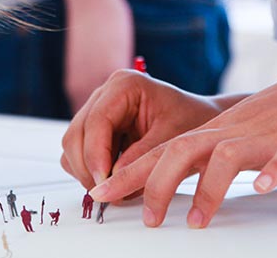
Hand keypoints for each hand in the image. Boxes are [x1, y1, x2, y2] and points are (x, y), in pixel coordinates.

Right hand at [60, 69, 223, 190]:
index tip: (104, 182)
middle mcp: (106, 94)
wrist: (202, 121)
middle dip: (88, 168)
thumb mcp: (174, 138)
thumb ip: (142, 156)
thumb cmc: (193, 121)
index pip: (96, 122)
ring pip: (73, 146)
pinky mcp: (98, 130)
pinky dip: (92, 171)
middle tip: (108, 192)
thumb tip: (112, 180)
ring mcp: (99, 111)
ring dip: (88, 172)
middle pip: (76, 135)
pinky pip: (80, 154)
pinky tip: (116, 178)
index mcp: (125, 84)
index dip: (95, 155)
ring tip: (116, 187)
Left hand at [88, 64, 276, 227]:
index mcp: (218, 131)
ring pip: (227, 156)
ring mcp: (266, 138)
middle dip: (158, 183)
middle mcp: (234, 132)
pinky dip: (271, 172)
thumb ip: (208, 154)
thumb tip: (170, 178)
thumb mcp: (240, 133)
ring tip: (198, 222)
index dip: (132, 171)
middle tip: (148, 218)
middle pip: (184, 150)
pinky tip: (263, 188)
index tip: (104, 192)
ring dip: (209, 189)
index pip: (164, 149)